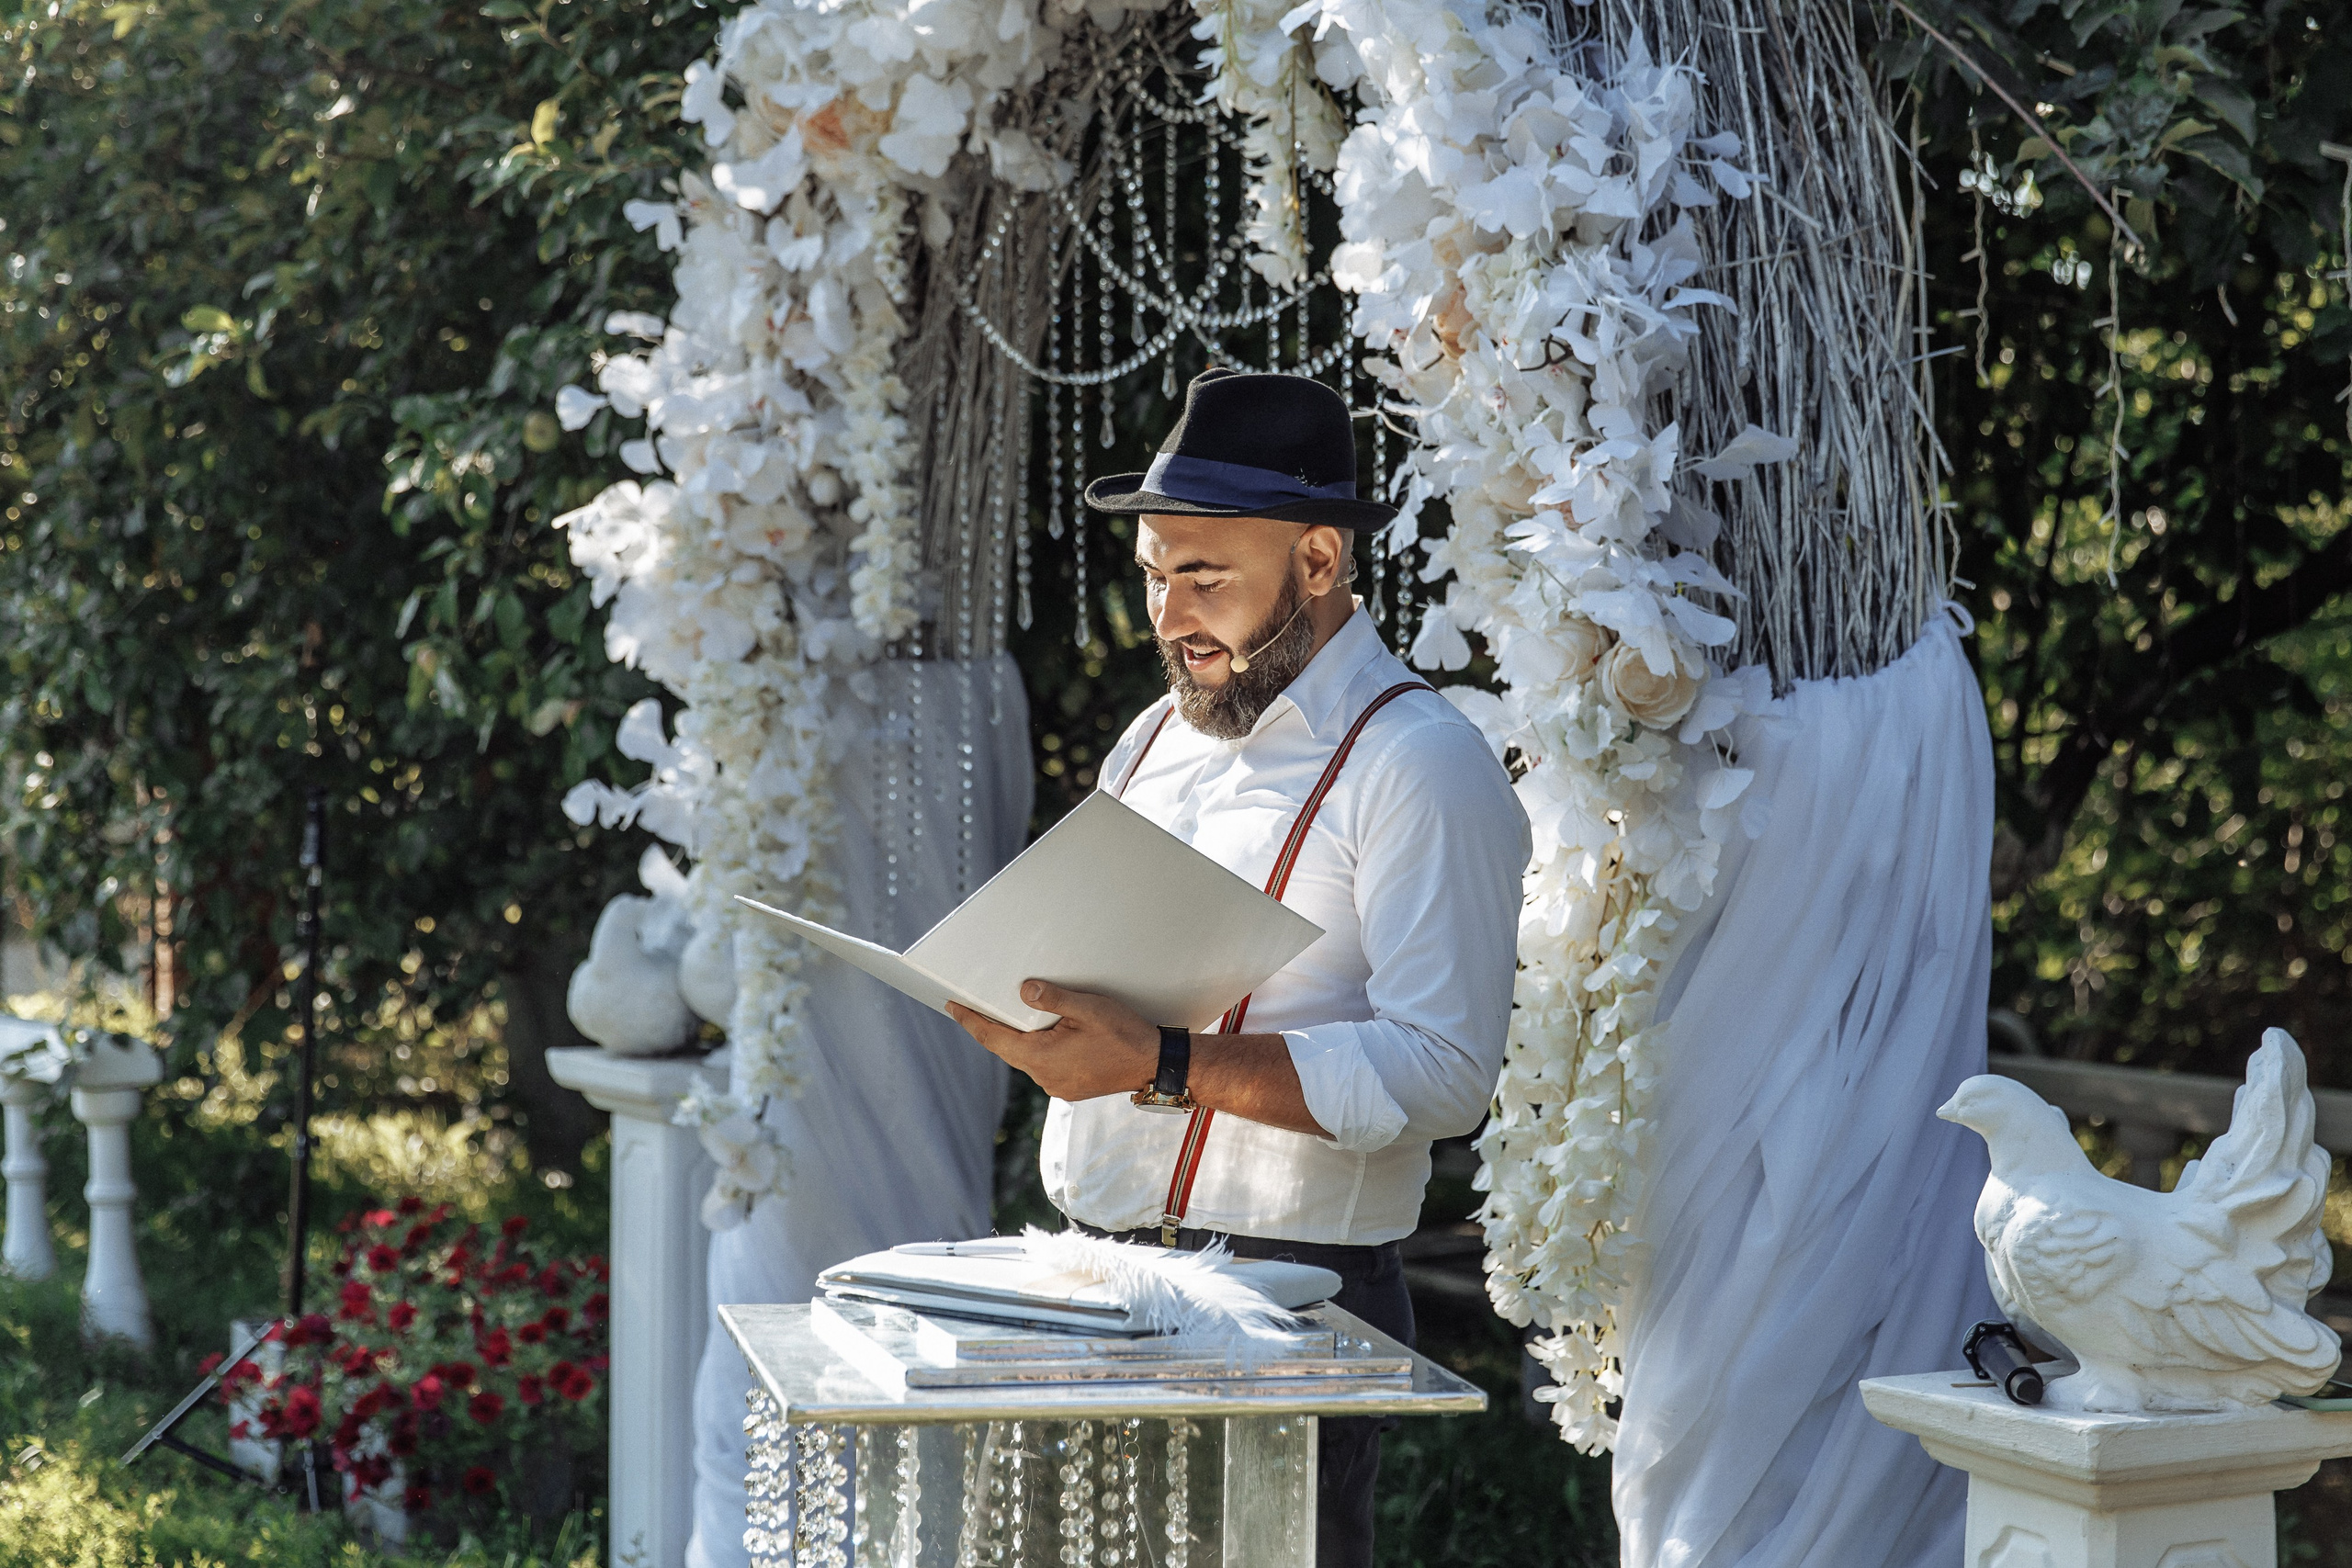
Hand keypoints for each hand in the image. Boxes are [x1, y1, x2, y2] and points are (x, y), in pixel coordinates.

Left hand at [946, 981, 1159, 1101]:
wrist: (1156, 1065)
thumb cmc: (1125, 1034)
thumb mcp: (1089, 1008)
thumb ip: (1053, 998)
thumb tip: (1023, 990)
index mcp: (1041, 1058)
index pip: (993, 1039)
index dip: (970, 1022)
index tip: (951, 1008)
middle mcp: (1044, 1077)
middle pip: (1007, 1049)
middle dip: (992, 1027)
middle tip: (975, 1006)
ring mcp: (1056, 1086)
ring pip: (1026, 1058)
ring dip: (1019, 1038)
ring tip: (1013, 1016)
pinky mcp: (1069, 1087)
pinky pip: (1043, 1066)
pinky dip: (1038, 1049)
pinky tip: (1045, 1035)